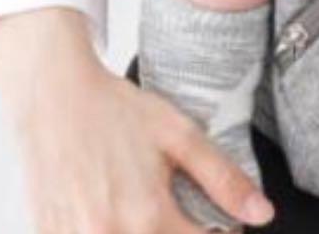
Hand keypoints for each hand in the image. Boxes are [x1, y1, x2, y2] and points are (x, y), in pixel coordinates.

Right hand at [0, 9, 275, 232]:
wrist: (55, 98)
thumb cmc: (118, 111)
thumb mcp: (180, 135)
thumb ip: (224, 179)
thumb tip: (263, 214)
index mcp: (149, 217)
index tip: (213, 222)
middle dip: (175, 232)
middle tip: (174, 214)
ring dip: (144, 232)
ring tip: (144, 210)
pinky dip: (109, 232)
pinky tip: (111, 213)